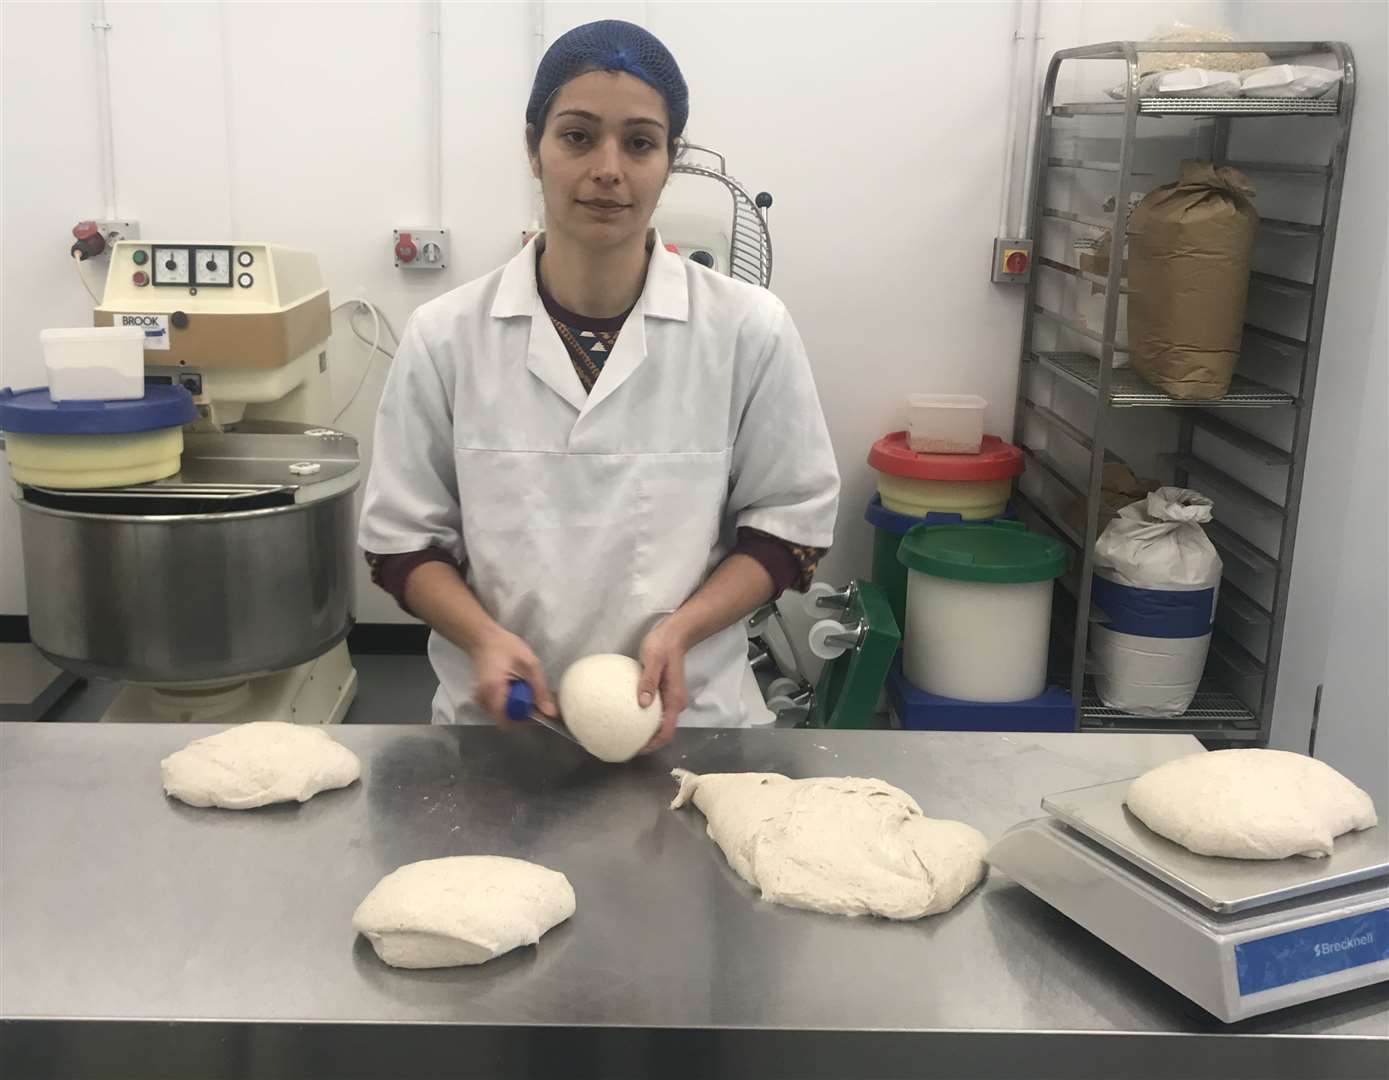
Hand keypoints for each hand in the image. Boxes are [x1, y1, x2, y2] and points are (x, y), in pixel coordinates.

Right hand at [467, 627, 555, 728]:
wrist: (483, 638)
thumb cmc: (506, 647)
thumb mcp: (530, 664)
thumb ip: (540, 690)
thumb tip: (550, 713)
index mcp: (494, 691)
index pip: (507, 721)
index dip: (524, 721)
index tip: (536, 711)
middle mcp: (483, 699)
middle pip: (505, 720)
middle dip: (521, 714)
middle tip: (533, 699)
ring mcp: (480, 699)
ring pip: (501, 715)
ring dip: (515, 708)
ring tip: (523, 690)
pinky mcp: (481, 697)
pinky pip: (497, 708)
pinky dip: (508, 703)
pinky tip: (514, 689)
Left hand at [637, 619, 688, 753]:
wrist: (674, 634)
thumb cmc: (662, 646)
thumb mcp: (653, 660)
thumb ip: (648, 681)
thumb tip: (642, 703)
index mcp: (674, 699)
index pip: (667, 731)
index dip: (654, 744)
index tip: (637, 749)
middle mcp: (675, 703)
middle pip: (664, 731)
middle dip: (648, 741)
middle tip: (626, 745)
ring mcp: (670, 699)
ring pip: (660, 723)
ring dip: (646, 732)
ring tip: (626, 734)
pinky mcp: (664, 693)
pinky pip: (656, 713)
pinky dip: (645, 720)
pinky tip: (630, 716)